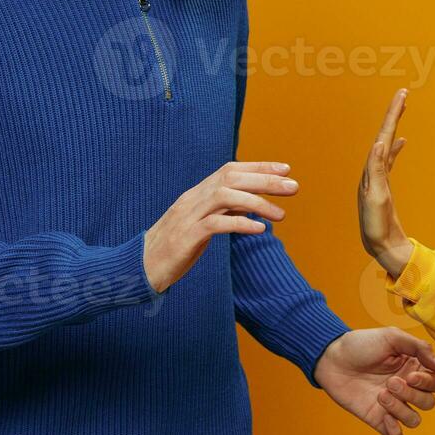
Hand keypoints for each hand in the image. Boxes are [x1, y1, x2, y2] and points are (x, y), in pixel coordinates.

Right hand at [143, 161, 298, 292]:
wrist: (140, 267)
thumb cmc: (176, 247)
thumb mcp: (201, 224)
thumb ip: (222, 210)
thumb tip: (251, 202)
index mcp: (197, 194)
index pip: (230, 170)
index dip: (259, 166)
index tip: (286, 168)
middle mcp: (193, 199)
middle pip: (231, 178)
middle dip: (265, 180)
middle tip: (294, 187)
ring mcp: (188, 216)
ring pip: (225, 196)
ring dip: (257, 202)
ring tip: (281, 215)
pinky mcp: (186, 237)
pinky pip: (216, 224)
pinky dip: (240, 223)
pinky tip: (260, 230)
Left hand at [314, 328, 434, 434]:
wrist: (331, 358)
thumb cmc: (361, 344)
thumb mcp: (391, 337)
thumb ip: (419, 348)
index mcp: (413, 368)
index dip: (427, 382)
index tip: (409, 374)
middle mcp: (406, 388)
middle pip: (428, 402)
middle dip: (412, 394)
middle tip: (390, 382)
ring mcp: (392, 405)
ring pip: (414, 420)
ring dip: (401, 409)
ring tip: (381, 394)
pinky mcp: (377, 419)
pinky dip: (396, 431)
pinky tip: (386, 418)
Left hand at [358, 89, 412, 277]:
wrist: (378, 244)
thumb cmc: (375, 224)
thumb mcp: (376, 197)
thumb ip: (377, 170)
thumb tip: (380, 143)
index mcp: (371, 170)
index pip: (382, 135)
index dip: (392, 115)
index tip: (401, 96)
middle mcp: (372, 169)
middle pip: (383, 134)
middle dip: (393, 114)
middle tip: (402, 93)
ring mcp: (377, 175)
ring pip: (386, 143)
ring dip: (393, 125)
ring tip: (402, 109)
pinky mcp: (383, 183)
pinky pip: (389, 157)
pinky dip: (395, 146)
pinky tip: (401, 140)